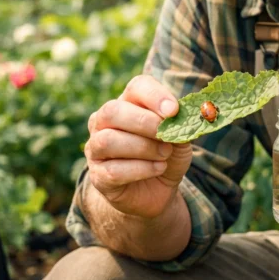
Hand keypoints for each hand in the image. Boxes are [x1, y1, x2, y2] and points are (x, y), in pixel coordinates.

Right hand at [85, 75, 193, 218]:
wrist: (156, 192)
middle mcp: (104, 122)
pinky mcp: (98, 175)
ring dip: (142, 148)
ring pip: (108, 140)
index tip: (173, 110)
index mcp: (127, 104)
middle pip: (113, 111)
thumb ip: (180, 127)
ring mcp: (96, 148)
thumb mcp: (179, 141)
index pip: (136, 87)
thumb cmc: (165, 157)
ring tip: (164, 155)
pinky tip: (157, 169)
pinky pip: (113, 170)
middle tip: (166, 136)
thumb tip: (182, 117)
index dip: (154, 96)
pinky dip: (141, 169)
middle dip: (144, 122)